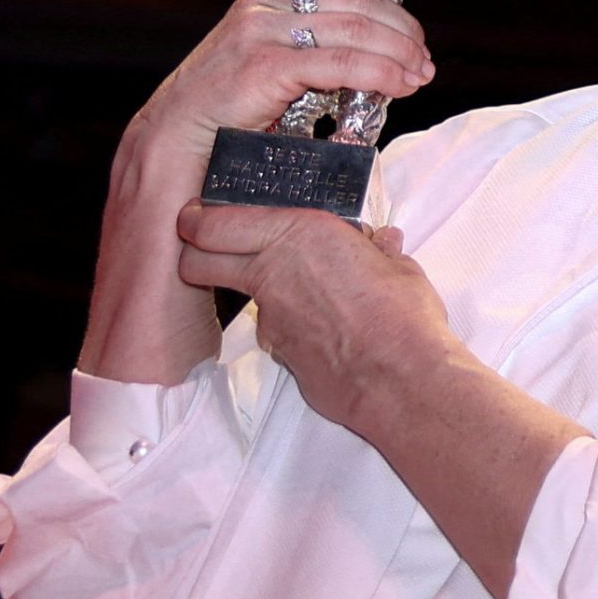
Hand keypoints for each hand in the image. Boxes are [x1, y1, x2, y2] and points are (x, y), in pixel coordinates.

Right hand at [125, 0, 435, 184]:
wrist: (180, 132)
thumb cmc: (230, 102)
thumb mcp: (271, 56)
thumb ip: (310, 40)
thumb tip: (373, 44)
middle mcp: (267, 3)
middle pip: (356, 1)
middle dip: (402, 28)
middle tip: (424, 56)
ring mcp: (264, 32)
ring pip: (355, 31)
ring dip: (399, 53)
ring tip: (420, 74)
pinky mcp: (266, 66)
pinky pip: (340, 64)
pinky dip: (380, 74)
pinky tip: (398, 86)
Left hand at [174, 202, 457, 437]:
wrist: (400, 381)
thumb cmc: (403, 315)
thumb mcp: (400, 268)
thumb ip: (380, 252)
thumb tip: (384, 242)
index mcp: (299, 233)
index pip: (215, 223)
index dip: (197, 220)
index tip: (197, 217)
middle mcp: (272, 271)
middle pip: (197, 259)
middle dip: (194, 253)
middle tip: (207, 247)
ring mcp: (269, 318)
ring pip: (242, 298)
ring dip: (261, 292)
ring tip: (306, 295)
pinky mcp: (278, 353)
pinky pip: (277, 331)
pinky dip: (294, 327)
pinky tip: (326, 332)